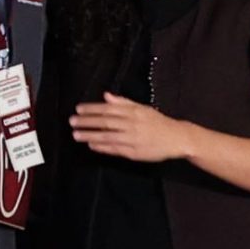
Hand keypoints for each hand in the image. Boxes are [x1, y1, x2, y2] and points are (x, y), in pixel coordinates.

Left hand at [70, 92, 189, 161]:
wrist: (177, 138)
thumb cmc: (157, 122)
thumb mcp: (142, 108)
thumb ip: (123, 103)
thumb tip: (106, 96)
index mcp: (133, 111)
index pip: (108, 108)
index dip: (92, 108)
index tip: (78, 109)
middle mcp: (132, 124)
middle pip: (105, 122)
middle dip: (87, 122)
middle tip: (72, 121)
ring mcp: (132, 139)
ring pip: (107, 136)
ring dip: (90, 136)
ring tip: (76, 135)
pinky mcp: (134, 152)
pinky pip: (115, 149)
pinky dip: (102, 147)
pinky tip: (91, 146)